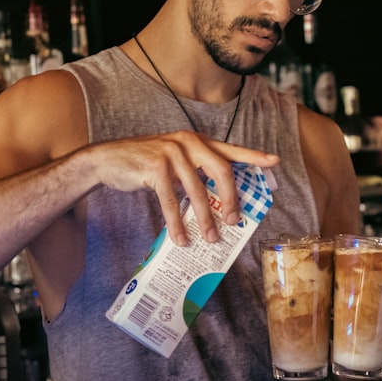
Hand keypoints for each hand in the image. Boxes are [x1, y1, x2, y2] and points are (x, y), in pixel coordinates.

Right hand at [83, 130, 278, 245]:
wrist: (107, 160)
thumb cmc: (144, 164)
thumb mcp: (174, 162)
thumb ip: (195, 173)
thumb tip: (218, 203)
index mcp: (196, 141)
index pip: (230, 149)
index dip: (253, 155)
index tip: (274, 161)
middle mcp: (188, 142)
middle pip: (222, 169)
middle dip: (231, 197)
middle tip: (235, 220)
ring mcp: (171, 153)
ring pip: (197, 190)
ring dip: (205, 218)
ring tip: (211, 238)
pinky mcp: (155, 168)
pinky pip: (171, 201)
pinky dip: (177, 223)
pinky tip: (181, 239)